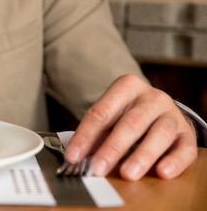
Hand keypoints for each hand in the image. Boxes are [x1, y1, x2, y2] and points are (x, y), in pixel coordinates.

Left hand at [65, 74, 197, 179]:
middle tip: (98, 168)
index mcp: (126, 87)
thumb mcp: (110, 117)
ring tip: (128, 173)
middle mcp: (152, 97)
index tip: (73, 156)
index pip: (102, 112)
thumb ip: (95, 135)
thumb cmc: (128, 114)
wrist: (160, 109)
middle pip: (131, 122)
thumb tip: (76, 157)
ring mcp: (172, 114)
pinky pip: (185, 148)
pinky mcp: (188, 133)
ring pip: (159, 133)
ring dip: (142, 155)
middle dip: (112, 148)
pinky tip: (162, 172)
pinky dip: (174, 161)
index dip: (86, 135)